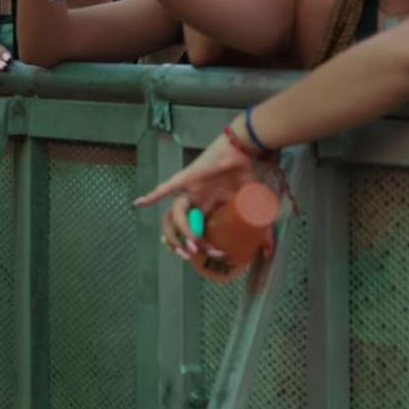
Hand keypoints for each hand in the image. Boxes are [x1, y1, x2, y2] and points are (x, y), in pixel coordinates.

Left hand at [134, 134, 257, 258]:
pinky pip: (166, 188)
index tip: (203, 257)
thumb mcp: (253, 209)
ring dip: (181, 230)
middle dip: (181, 243)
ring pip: (174, 214)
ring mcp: (188, 190)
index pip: (192, 231)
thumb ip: (262, 231)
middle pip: (177, 226)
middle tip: (191, 255)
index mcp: (206, 208)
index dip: (194, 246)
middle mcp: (194, 201)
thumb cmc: (245, 176)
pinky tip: (139, 204)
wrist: (243, 151)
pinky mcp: (186, 178)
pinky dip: (153, 196)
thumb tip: (269, 252)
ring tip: (192, 242)